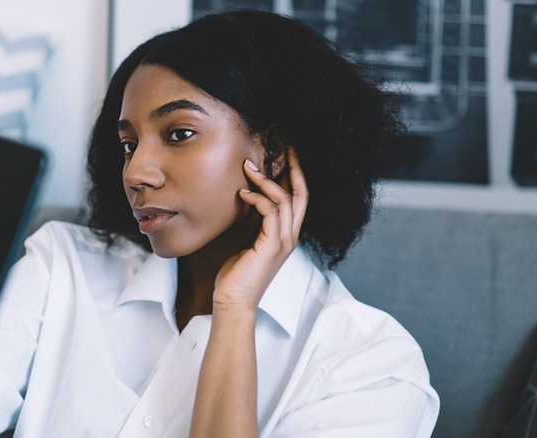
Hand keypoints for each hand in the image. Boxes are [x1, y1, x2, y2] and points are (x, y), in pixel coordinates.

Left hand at [213, 149, 308, 312]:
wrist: (234, 302)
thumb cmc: (237, 275)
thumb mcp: (248, 242)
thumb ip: (255, 224)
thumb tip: (248, 198)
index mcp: (287, 235)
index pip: (299, 198)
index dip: (295, 174)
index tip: (286, 154)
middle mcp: (290, 236)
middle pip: (302, 194)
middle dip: (294, 168)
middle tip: (284, 146)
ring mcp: (283, 242)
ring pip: (286, 200)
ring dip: (267, 180)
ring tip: (249, 167)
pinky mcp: (272, 246)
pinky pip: (271, 212)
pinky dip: (258, 198)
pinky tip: (243, 193)